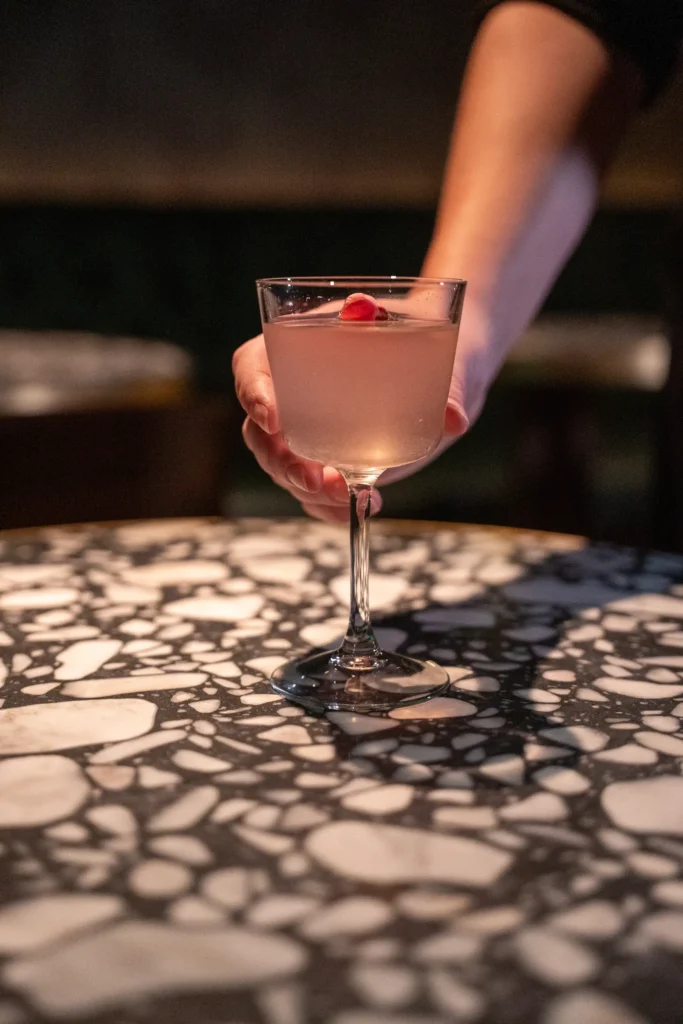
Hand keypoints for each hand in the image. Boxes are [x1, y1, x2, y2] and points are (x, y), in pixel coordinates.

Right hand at [233, 306, 483, 521]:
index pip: (253, 365)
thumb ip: (443, 384)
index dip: (252, 392)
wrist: (441, 371)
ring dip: (304, 489)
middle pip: (260, 430)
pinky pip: (312, 489)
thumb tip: (453, 419)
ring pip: (281, 466)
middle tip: (313, 478)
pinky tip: (356, 510)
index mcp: (300, 346)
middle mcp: (293, 391)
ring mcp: (308, 432)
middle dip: (280, 460)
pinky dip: (327, 506)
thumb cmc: (426, 345)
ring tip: (344, 499)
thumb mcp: (434, 353)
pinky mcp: (328, 461)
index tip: (272, 420)